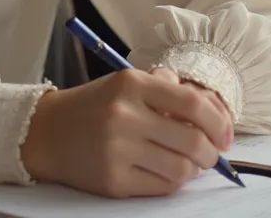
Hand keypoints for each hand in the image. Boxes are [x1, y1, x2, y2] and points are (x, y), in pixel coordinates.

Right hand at [20, 68, 232, 197]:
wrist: (46, 132)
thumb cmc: (93, 106)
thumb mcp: (123, 83)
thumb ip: (163, 88)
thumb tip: (205, 109)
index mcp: (131, 83)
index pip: (192, 104)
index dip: (218, 122)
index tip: (225, 134)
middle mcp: (125, 114)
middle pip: (192, 141)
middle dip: (210, 152)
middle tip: (209, 153)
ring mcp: (118, 149)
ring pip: (181, 169)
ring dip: (192, 169)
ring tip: (185, 163)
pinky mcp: (114, 180)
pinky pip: (162, 187)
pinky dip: (171, 182)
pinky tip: (164, 171)